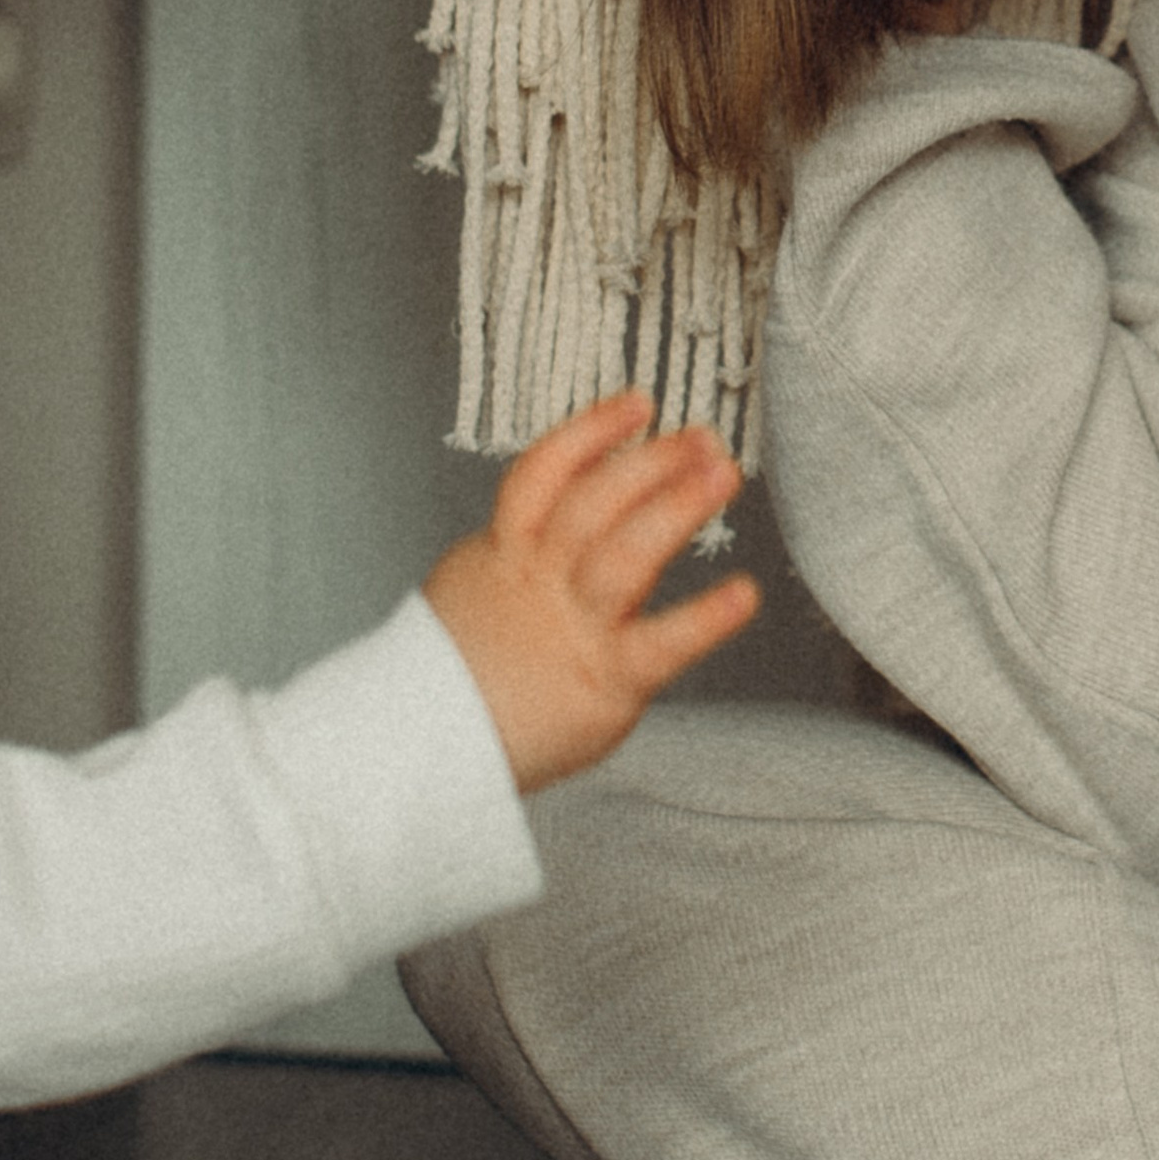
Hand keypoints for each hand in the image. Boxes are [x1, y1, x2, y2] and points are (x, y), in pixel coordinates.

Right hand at [423, 391, 757, 790]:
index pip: (544, 473)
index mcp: (501, 555)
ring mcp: (572, 628)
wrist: (414, 754)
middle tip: (703, 437)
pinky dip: (708, 617)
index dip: (591, 431)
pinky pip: (663, 642)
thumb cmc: (448, 683)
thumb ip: (508, 558)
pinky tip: (745, 593)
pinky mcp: (604, 681)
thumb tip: (537, 526)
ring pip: (626, 551)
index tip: (637, 405)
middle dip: (652, 461)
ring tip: (723, 473)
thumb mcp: (462, 596)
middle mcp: (537, 581)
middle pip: (595, 500)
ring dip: (678, 505)